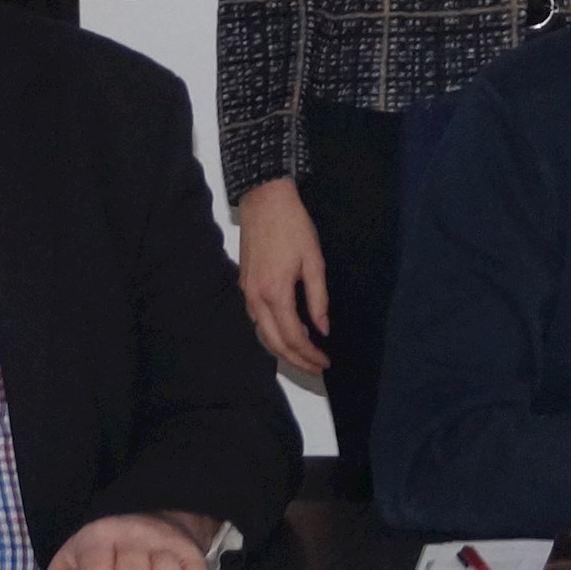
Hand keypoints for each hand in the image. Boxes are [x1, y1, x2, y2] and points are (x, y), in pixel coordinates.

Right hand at [231, 176, 328, 374]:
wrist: (264, 201)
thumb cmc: (293, 227)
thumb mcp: (314, 261)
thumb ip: (318, 298)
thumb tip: (323, 328)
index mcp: (274, 293)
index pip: (293, 337)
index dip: (309, 354)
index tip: (325, 362)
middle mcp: (255, 298)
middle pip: (273, 342)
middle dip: (295, 360)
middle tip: (317, 368)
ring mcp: (246, 292)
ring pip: (262, 333)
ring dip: (283, 348)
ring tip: (305, 356)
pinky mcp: (244, 284)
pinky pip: (256, 319)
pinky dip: (272, 332)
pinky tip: (287, 333)